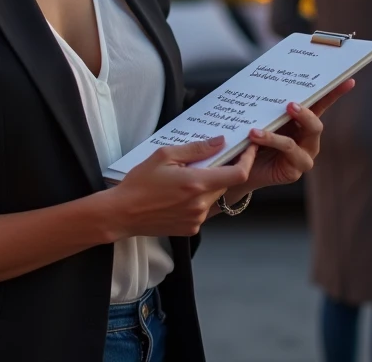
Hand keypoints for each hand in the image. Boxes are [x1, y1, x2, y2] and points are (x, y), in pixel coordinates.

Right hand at [106, 136, 254, 238]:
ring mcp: (197, 219)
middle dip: (221, 171)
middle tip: (206, 161)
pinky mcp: (191, 229)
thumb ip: (195, 149)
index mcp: (197, 183)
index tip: (248, 149)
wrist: (122, 213)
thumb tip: (219, 142)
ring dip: (207, 186)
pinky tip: (178, 195)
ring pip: (214, 197)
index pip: (238, 174)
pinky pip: (203, 210)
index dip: (247, 160)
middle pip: (225, 184)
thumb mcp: (164, 156)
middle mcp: (201, 204)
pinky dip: (198, 200)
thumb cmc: (140, 183)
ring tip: (185, 179)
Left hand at [238, 78, 355, 191]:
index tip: (348, 80)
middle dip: (305, 113)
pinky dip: (270, 142)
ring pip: (301, 139)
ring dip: (278, 133)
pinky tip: (254, 136)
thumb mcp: (259, 118)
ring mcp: (304, 156)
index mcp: (303, 123)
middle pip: (316, 123)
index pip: (321, 105)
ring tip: (256, 130)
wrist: (237, 168)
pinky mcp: (294, 171)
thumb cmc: (250, 139)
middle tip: (290, 105)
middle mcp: (308, 139)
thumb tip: (265, 76)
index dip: (334, 93)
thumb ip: (267, 105)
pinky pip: (287, 152)